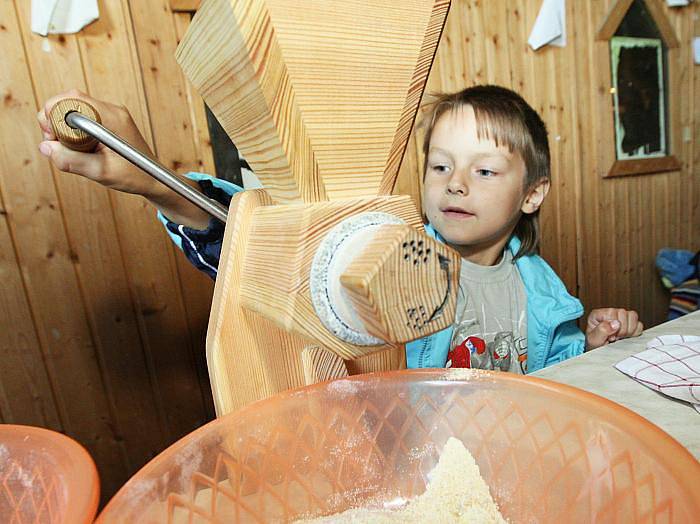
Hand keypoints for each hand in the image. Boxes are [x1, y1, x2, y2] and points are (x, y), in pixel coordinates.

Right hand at [37, 89, 162, 198]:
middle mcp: (111, 110)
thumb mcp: (101, 172)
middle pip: (69, 101)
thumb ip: (72, 160)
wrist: (154, 180)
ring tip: (69, 149)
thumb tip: (45, 147)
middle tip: (57, 145)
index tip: (53, 137)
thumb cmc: (135, 176)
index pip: (72, 99)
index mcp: (112, 118)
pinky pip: (82, 119)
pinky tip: (80, 148)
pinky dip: (73, 132)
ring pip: (73, 110)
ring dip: (63, 128)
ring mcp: (110, 115)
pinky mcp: (108, 122)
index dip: (54, 115)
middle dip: (55, 122)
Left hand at [585, 308, 642, 349]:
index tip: (608, 336)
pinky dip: (635, 333)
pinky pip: (639, 324)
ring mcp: (621, 317)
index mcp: (598, 314)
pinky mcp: (630, 324)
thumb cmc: (595, 346)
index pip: (611, 312)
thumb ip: (602, 330)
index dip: (612, 326)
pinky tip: (626, 338)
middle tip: (614, 338)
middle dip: (621, 329)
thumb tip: (615, 323)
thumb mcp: (594, 340)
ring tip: (620, 337)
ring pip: (633, 316)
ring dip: (628, 330)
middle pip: (623, 313)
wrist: (600, 353)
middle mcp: (610, 313)